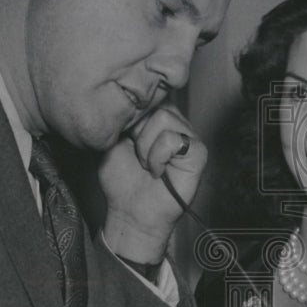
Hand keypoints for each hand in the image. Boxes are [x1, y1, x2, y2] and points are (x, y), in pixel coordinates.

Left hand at [99, 104, 206, 263]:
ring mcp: (189, 136)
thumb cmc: (121, 181)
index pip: (145, 94)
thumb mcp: (109, 140)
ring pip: (163, 118)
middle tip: (136, 155)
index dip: (129, 116)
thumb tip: (122, 97)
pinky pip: (173, 139)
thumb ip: (118, 116)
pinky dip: (158, 157)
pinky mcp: (198, 152)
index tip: (124, 140)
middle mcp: (175, 122)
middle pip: (154, 102)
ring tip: (146, 164)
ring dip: (146, 146)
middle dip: (136, 132)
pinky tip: (158, 171)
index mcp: (156, 117)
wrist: (130, 212)